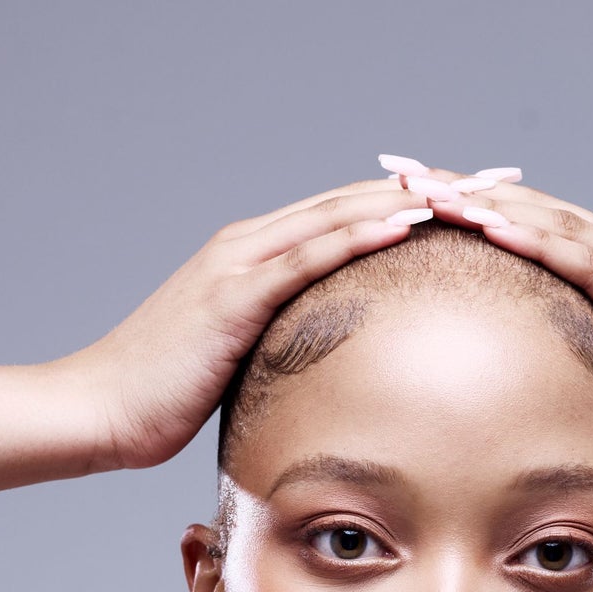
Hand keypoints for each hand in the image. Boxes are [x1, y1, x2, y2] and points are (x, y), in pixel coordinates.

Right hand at [67, 180, 434, 469]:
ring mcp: (238, 264)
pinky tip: (408, 223)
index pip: (342, 215)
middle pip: (352, 200)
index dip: (406, 202)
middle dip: (425, 189)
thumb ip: (278, 349)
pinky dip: (360, 233)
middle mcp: (247, 245)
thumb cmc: (163, 399)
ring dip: (407, 200)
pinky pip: (308, 255)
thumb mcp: (237, 366)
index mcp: (250, 257)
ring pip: (338, 215)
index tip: (468, 201)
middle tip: (493, 181)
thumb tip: (327, 370)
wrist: (99, 410)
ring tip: (469, 191)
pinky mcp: (232, 295)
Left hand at [422, 175, 592, 495]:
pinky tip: (492, 229)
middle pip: (537, 208)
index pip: (538, 223)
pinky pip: (588, 265)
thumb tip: (525, 380)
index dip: (475, 203)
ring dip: (489, 204)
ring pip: (556, 224)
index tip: (412, 190)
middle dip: (465, 187)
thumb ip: (584, 362)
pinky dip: (539, 241)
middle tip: (399, 167)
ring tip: (426, 188)